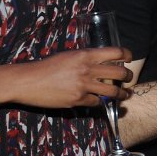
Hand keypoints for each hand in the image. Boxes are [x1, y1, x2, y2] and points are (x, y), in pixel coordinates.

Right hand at [14, 47, 132, 107]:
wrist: (27, 81)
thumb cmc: (45, 67)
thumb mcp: (67, 56)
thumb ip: (84, 59)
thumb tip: (99, 63)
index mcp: (85, 55)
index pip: (115, 52)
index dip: (127, 55)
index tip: (129, 59)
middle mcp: (87, 69)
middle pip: (120, 73)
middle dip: (128, 77)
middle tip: (129, 79)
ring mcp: (84, 85)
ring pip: (113, 92)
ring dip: (122, 94)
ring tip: (125, 96)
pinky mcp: (78, 100)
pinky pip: (96, 103)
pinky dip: (98, 103)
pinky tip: (98, 102)